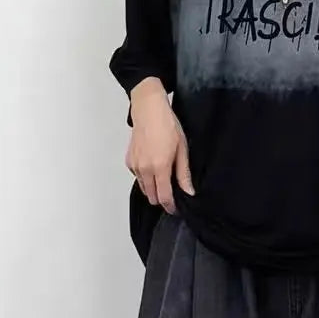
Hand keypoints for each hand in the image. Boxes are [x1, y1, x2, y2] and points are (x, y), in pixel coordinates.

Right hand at [125, 77, 193, 214]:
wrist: (148, 109)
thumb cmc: (167, 125)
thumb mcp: (182, 150)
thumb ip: (184, 174)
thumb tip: (189, 192)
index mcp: (159, 167)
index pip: (164, 197)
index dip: (171, 206)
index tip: (176, 208)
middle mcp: (145, 170)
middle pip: (152, 198)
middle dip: (162, 199)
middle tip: (172, 192)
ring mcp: (135, 166)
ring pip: (144, 189)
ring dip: (153, 189)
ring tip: (163, 178)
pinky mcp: (129, 161)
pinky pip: (138, 178)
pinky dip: (145, 178)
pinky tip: (153, 168)